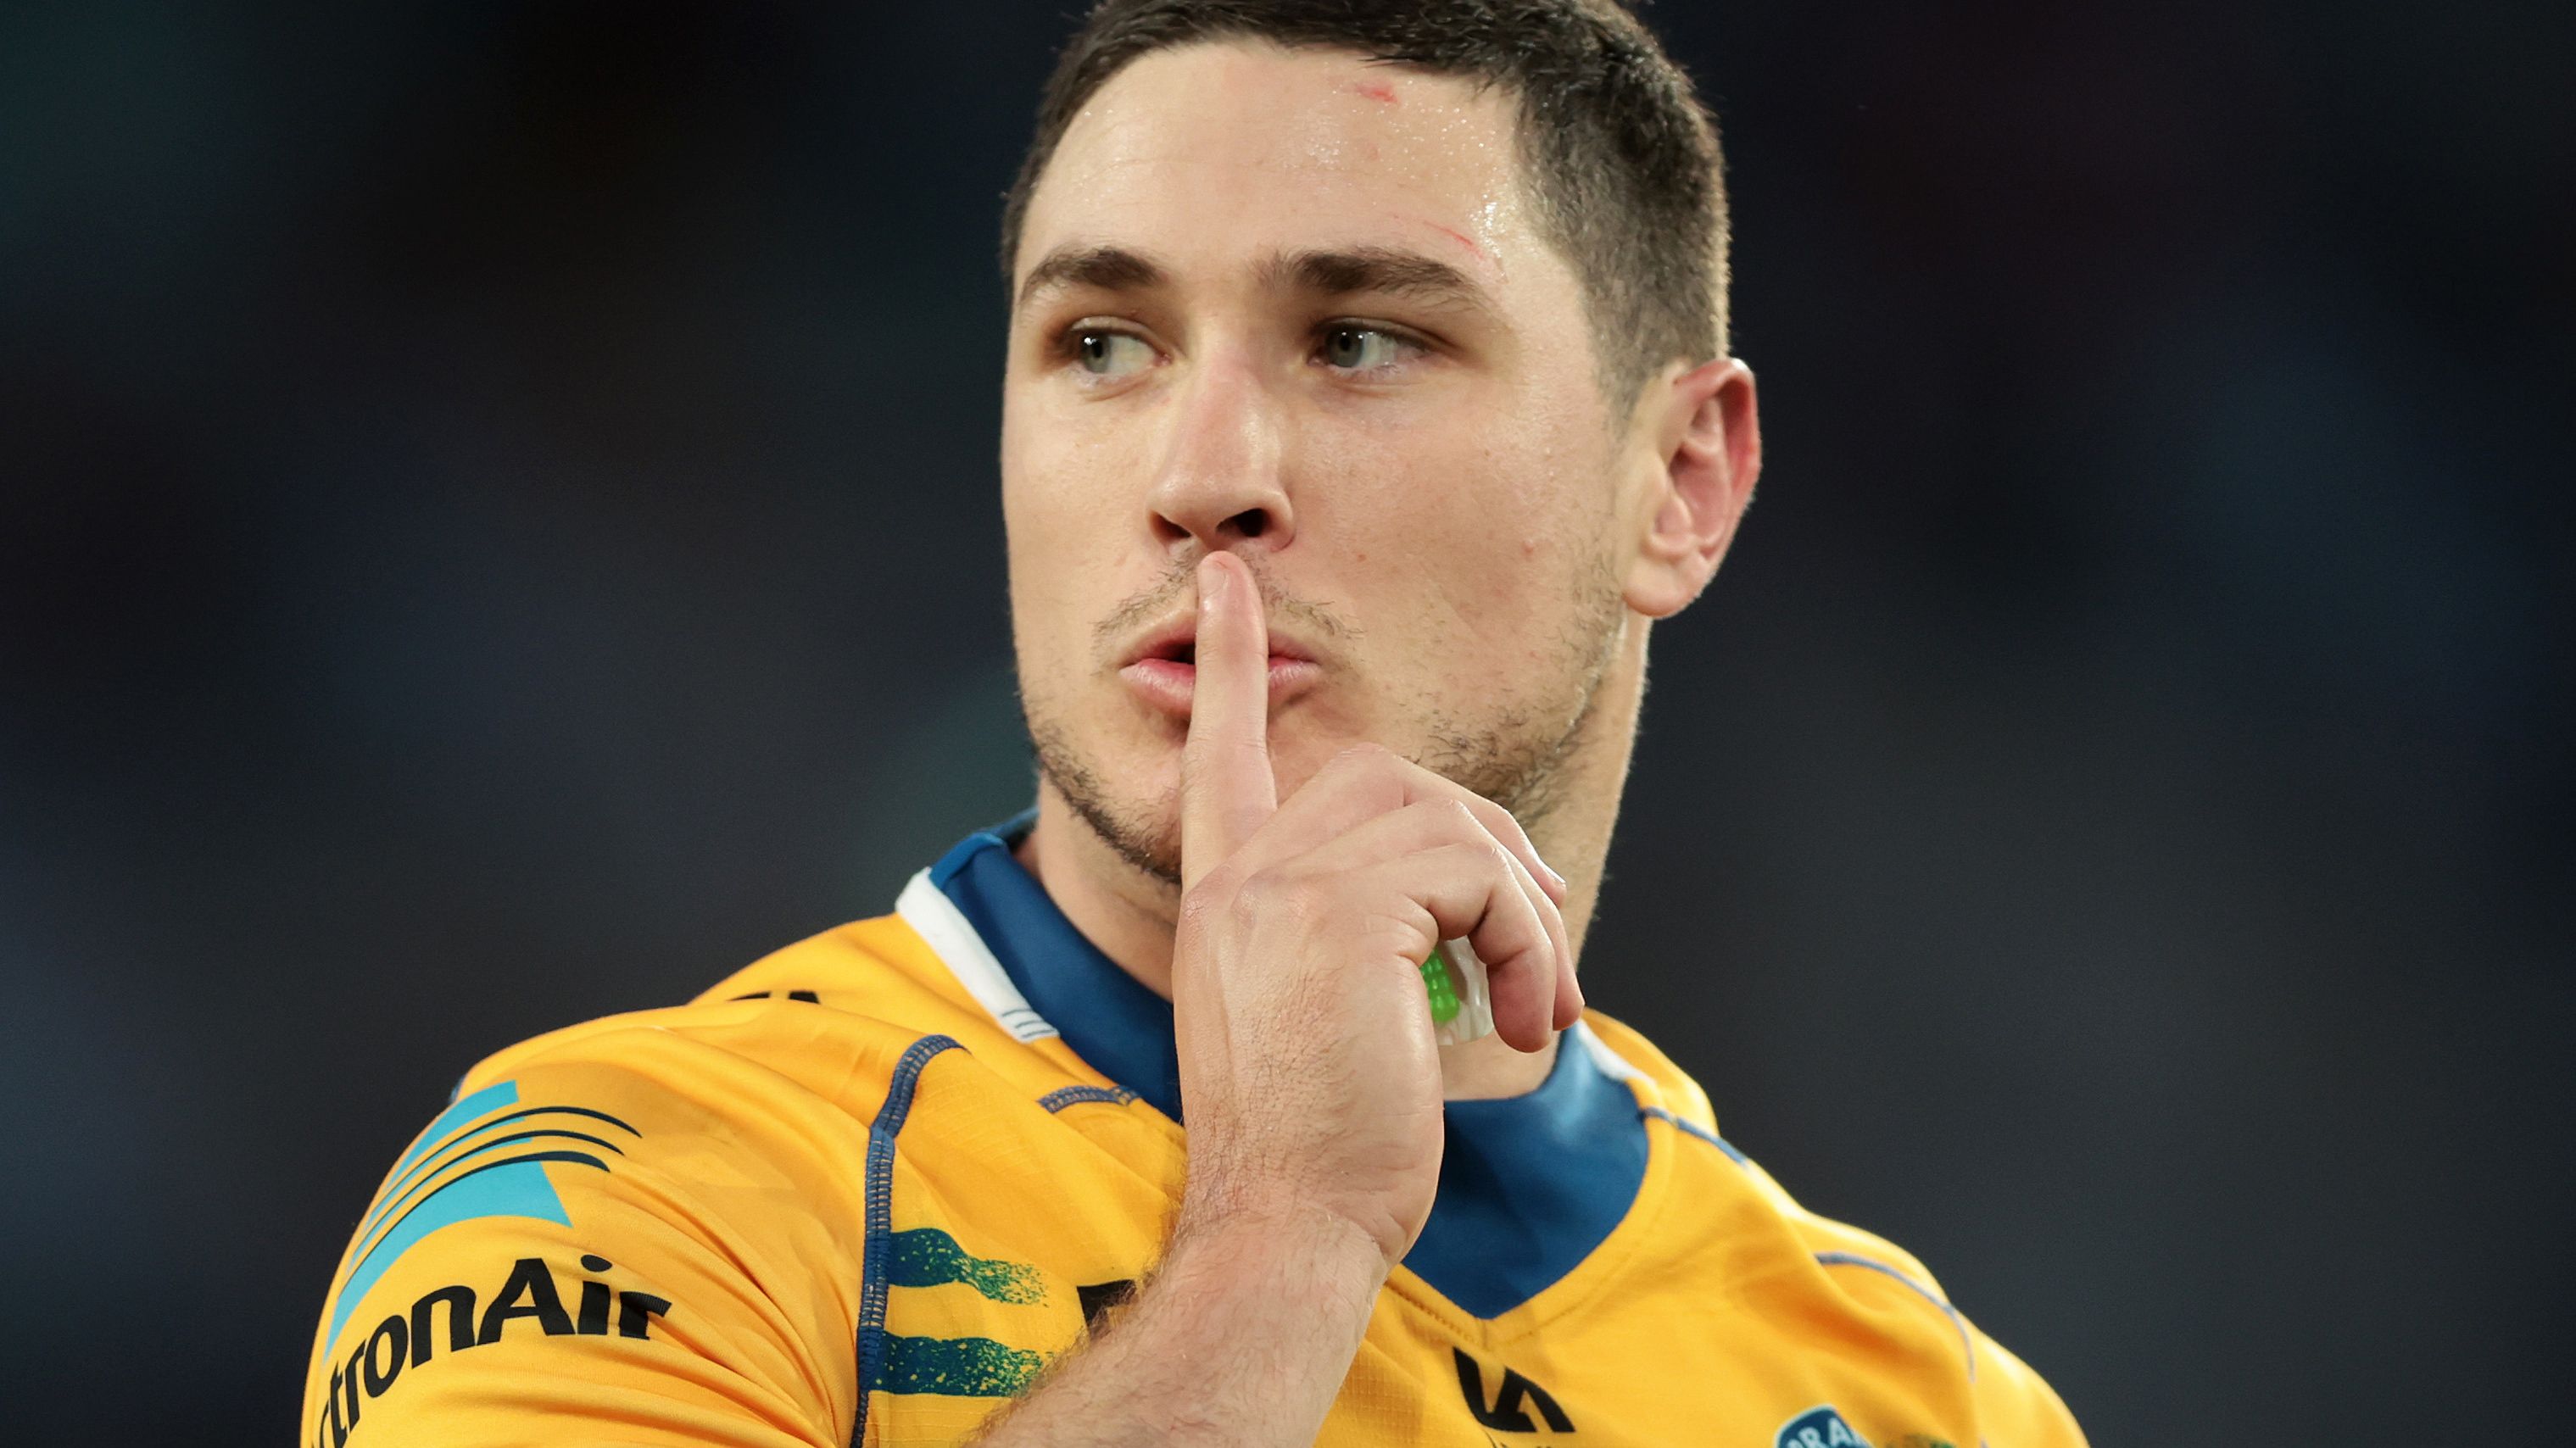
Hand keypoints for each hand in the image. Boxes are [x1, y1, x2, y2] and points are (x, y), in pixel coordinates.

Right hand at [1170, 552, 1582, 1269]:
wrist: (1287, 1225)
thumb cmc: (1320, 1148)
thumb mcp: (1320, 1017)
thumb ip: (1353, 933)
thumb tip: (1466, 889)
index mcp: (1223, 895)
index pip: (1217, 752)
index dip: (1227, 664)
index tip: (1227, 582)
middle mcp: (1241, 876)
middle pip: (1388, 779)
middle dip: (1486, 845)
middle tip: (1538, 950)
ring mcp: (1284, 887)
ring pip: (1449, 823)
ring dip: (1524, 911)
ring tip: (1540, 1000)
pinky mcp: (1346, 916)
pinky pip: (1481, 877)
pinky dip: (1531, 942)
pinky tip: (1530, 1020)